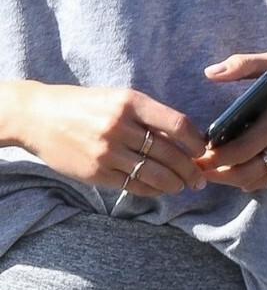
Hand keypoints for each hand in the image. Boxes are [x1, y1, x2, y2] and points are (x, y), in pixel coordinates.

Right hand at [1, 82, 208, 193]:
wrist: (39, 117)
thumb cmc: (84, 105)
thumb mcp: (117, 99)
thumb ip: (148, 118)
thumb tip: (184, 140)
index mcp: (130, 102)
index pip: (177, 124)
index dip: (197, 142)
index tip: (203, 151)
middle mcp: (120, 126)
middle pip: (170, 154)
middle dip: (191, 170)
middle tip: (200, 178)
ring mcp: (108, 151)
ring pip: (156, 174)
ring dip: (175, 184)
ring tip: (181, 185)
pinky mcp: (98, 172)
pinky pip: (135, 185)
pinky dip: (152, 189)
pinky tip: (158, 188)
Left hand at [199, 51, 266, 191]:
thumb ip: (242, 65)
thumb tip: (210, 73)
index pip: (240, 150)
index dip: (215, 157)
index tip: (198, 154)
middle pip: (247, 173)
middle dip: (219, 175)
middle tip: (200, 169)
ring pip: (261, 181)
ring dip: (236, 179)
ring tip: (218, 170)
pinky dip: (258, 178)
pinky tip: (246, 167)